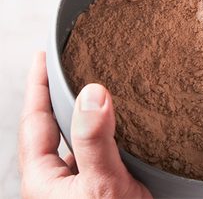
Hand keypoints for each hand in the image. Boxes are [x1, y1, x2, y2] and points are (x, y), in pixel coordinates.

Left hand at [19, 51, 150, 198]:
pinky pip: (101, 155)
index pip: (35, 120)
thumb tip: (94, 92)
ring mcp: (81, 188)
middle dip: (61, 97)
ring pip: (80, 143)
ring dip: (89, 118)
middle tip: (71, 68)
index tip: (42, 56)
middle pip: (54, 129)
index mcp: (44, 180)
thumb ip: (94, 140)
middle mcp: (58, 183)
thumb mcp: (103, 184)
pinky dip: (110, 136)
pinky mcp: (105, 193)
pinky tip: (127, 130)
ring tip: (103, 92)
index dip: (38, 85)